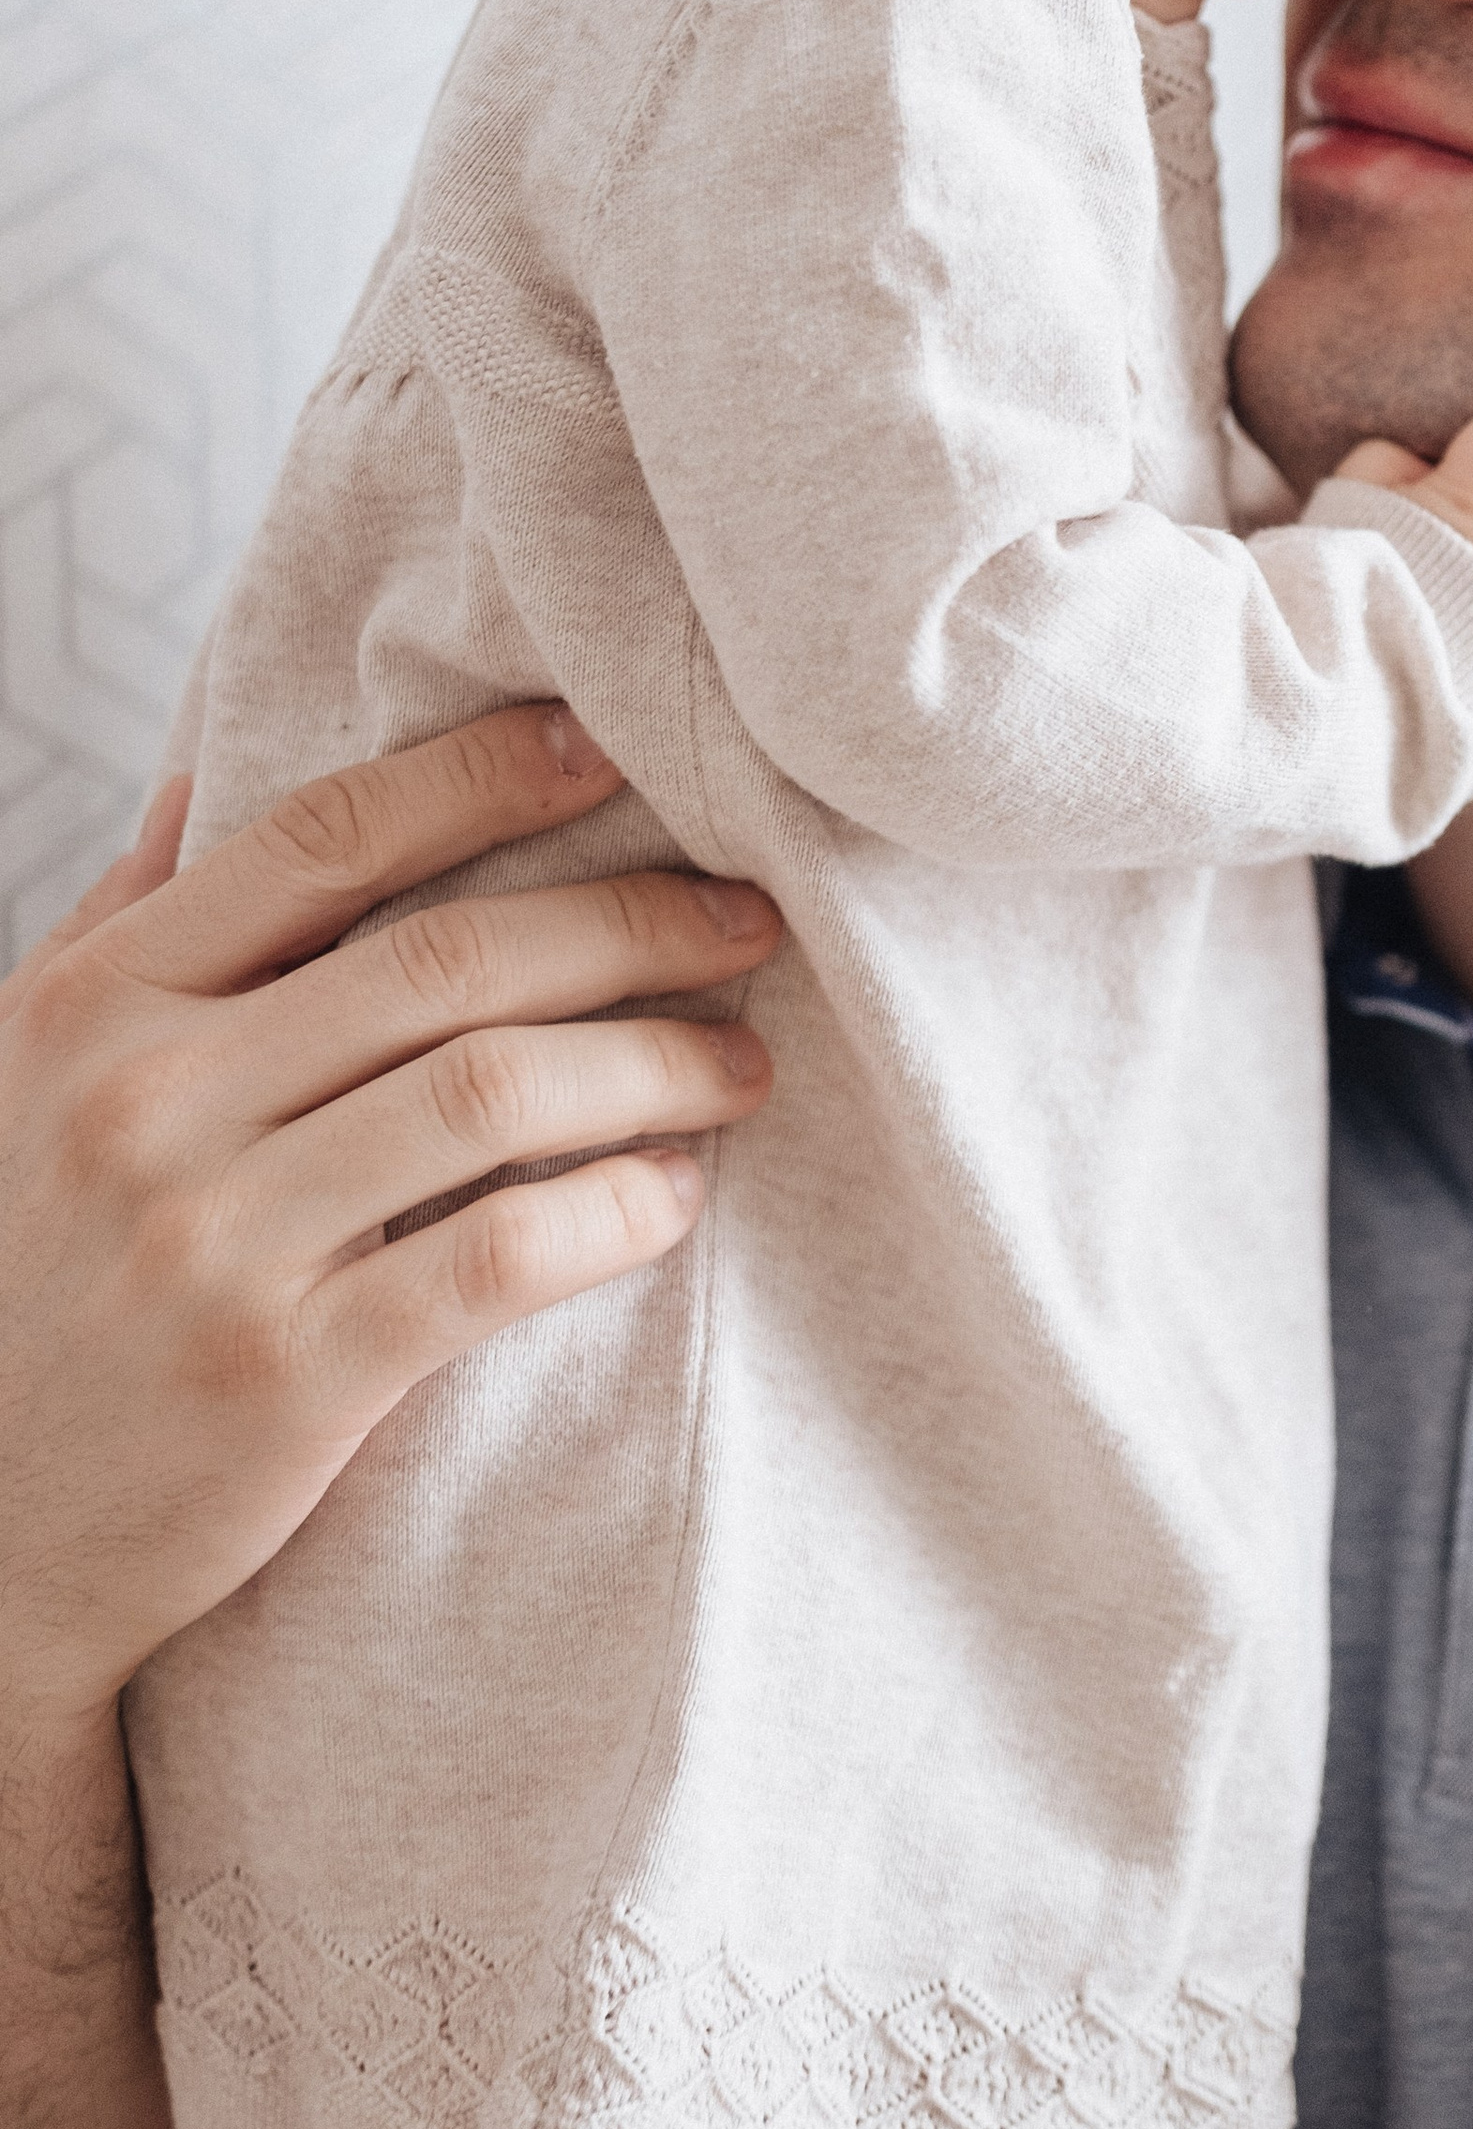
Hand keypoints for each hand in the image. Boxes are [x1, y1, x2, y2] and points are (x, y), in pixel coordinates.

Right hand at [0, 706, 780, 1734]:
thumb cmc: (36, 1280)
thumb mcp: (28, 1080)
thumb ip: (120, 924)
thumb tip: (212, 774)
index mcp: (96, 1003)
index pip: (323, 838)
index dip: (484, 777)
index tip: (610, 752)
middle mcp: (147, 1102)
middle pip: (446, 959)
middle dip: (630, 923)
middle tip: (745, 922)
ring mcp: (215, 1241)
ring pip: (492, 1094)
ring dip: (655, 1065)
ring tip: (743, 1065)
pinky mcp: (287, 1375)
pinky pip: (495, 1259)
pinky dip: (613, 1212)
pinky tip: (674, 1197)